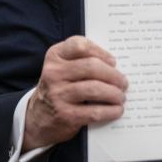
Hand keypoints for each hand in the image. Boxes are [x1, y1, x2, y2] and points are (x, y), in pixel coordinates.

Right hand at [23, 36, 128, 150]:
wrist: (38, 116)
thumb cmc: (60, 87)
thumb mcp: (64, 68)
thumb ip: (83, 61)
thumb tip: (116, 66)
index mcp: (55, 56)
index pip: (79, 45)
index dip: (100, 52)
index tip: (113, 61)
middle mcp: (53, 73)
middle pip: (91, 67)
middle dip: (113, 75)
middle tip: (123, 82)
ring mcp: (58, 94)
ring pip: (95, 88)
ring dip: (114, 93)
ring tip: (121, 96)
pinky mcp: (65, 115)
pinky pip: (94, 111)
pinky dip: (110, 111)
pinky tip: (117, 110)